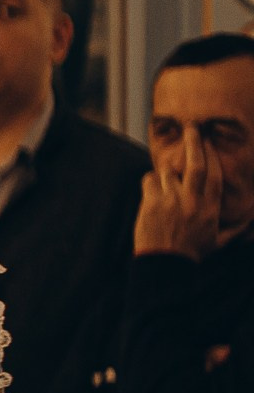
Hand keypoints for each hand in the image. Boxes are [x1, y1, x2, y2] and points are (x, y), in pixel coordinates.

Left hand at [137, 128, 226, 259]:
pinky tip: (152, 186)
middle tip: (192, 126)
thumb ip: (236, 229)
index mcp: (210, 207)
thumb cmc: (192, 253)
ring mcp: (170, 200)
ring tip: (167, 176)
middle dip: (194, 142)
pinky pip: (148, 180)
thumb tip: (252, 222)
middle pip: (195, 164)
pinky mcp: (150, 203)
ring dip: (166, 170)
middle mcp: (192, 200)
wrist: (165, 266)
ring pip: (167, 171)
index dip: (212, 155)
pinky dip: (150, 180)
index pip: (215, 174)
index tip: (210, 141)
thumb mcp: (219, 242)